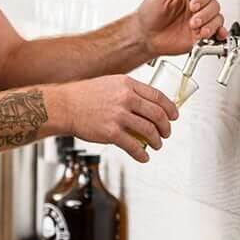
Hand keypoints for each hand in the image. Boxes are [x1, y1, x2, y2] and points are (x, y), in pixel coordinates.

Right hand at [58, 75, 178, 162]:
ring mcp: (118, 115)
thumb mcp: (110, 83)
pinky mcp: (111, 133)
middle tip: (166, 133)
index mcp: (127, 84)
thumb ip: (129, 91)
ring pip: (149, 131)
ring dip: (157, 141)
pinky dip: (142, 154)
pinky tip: (144, 157)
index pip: (158, 96)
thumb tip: (147, 104)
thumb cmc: (84, 95)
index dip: (170, 108)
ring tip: (156, 145)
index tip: (174, 116)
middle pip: (157, 114)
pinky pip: (134, 146)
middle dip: (166, 127)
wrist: (64, 106)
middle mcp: (125, 98)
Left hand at [136, 0, 227, 56]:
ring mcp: (200, 19)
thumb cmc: (150, 12)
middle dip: (205, 14)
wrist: (146, 36)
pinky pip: (217, 31)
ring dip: (210, 25)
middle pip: (214, 4)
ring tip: (196, 29)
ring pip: (217, 18)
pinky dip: (219, 33)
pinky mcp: (200, 33)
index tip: (193, 5)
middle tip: (193, 20)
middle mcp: (196, 5)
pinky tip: (213, 34)